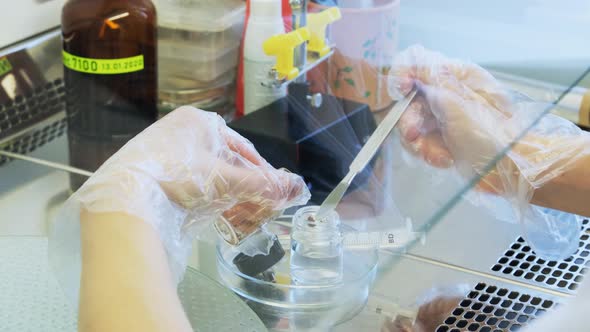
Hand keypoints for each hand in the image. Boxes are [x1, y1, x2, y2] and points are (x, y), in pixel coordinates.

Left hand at [55, 106, 309, 281]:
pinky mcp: (146, 165)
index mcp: (198, 121)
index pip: (240, 145)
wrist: (127, 193)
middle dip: (239, 182)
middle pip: (221, 158)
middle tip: (251, 202)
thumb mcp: (224, 180)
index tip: (269, 188)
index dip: (258, 169)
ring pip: (202, 169)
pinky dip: (197, 191)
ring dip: (220, 188)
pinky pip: (182, 176)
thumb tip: (295, 189)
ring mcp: (159, 146)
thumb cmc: (178, 175)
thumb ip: (260, 184)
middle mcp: (178, 128)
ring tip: (231, 209)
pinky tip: (203, 207)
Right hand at [390, 45, 522, 192]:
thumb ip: (433, 83)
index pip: (420, 64)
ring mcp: (445, 117)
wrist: (511, 169)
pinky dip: (430, 153)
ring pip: (413, 125)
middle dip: (410, 121)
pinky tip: (446, 160)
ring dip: (421, 143)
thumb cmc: (493, 135)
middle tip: (413, 136)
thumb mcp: (459, 106)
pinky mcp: (443, 139)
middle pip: (410, 100)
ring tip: (440, 155)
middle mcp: (449, 94)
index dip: (404, 76)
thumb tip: (414, 62)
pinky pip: (421, 142)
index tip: (401, 91)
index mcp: (458, 77)